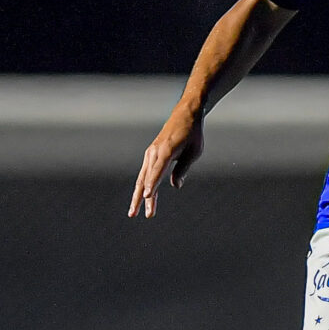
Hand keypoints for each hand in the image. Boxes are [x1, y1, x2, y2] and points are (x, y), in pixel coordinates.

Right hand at [128, 103, 203, 217]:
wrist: (185, 114)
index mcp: (166, 151)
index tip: (147, 197)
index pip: (157, 171)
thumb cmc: (192, 133)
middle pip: (144, 178)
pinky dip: (144, 186)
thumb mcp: (194, 151)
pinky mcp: (151, 155)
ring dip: (139, 196)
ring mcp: (151, 153)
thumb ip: (183, 169)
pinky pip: (146, 173)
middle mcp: (154, 152)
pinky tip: (144, 199)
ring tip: (135, 213)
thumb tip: (175, 186)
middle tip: (134, 215)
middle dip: (139, 198)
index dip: (152, 184)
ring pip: (142, 178)